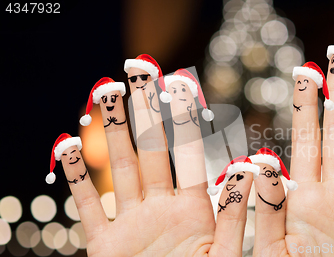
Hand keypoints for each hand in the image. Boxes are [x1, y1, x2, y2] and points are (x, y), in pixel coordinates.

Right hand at [61, 77, 247, 256]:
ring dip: (112, 132)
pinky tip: (67, 144)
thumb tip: (254, 168)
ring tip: (106, 91)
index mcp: (196, 211)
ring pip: (120, 169)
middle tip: (140, 69)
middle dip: (146, 111)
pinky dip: (76, 178)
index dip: (184, 119)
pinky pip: (87, 206)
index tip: (180, 84)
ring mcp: (132, 224)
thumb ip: (239, 215)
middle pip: (152, 151)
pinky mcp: (104, 246)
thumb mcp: (227, 255)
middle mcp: (162, 210)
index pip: (190, 155)